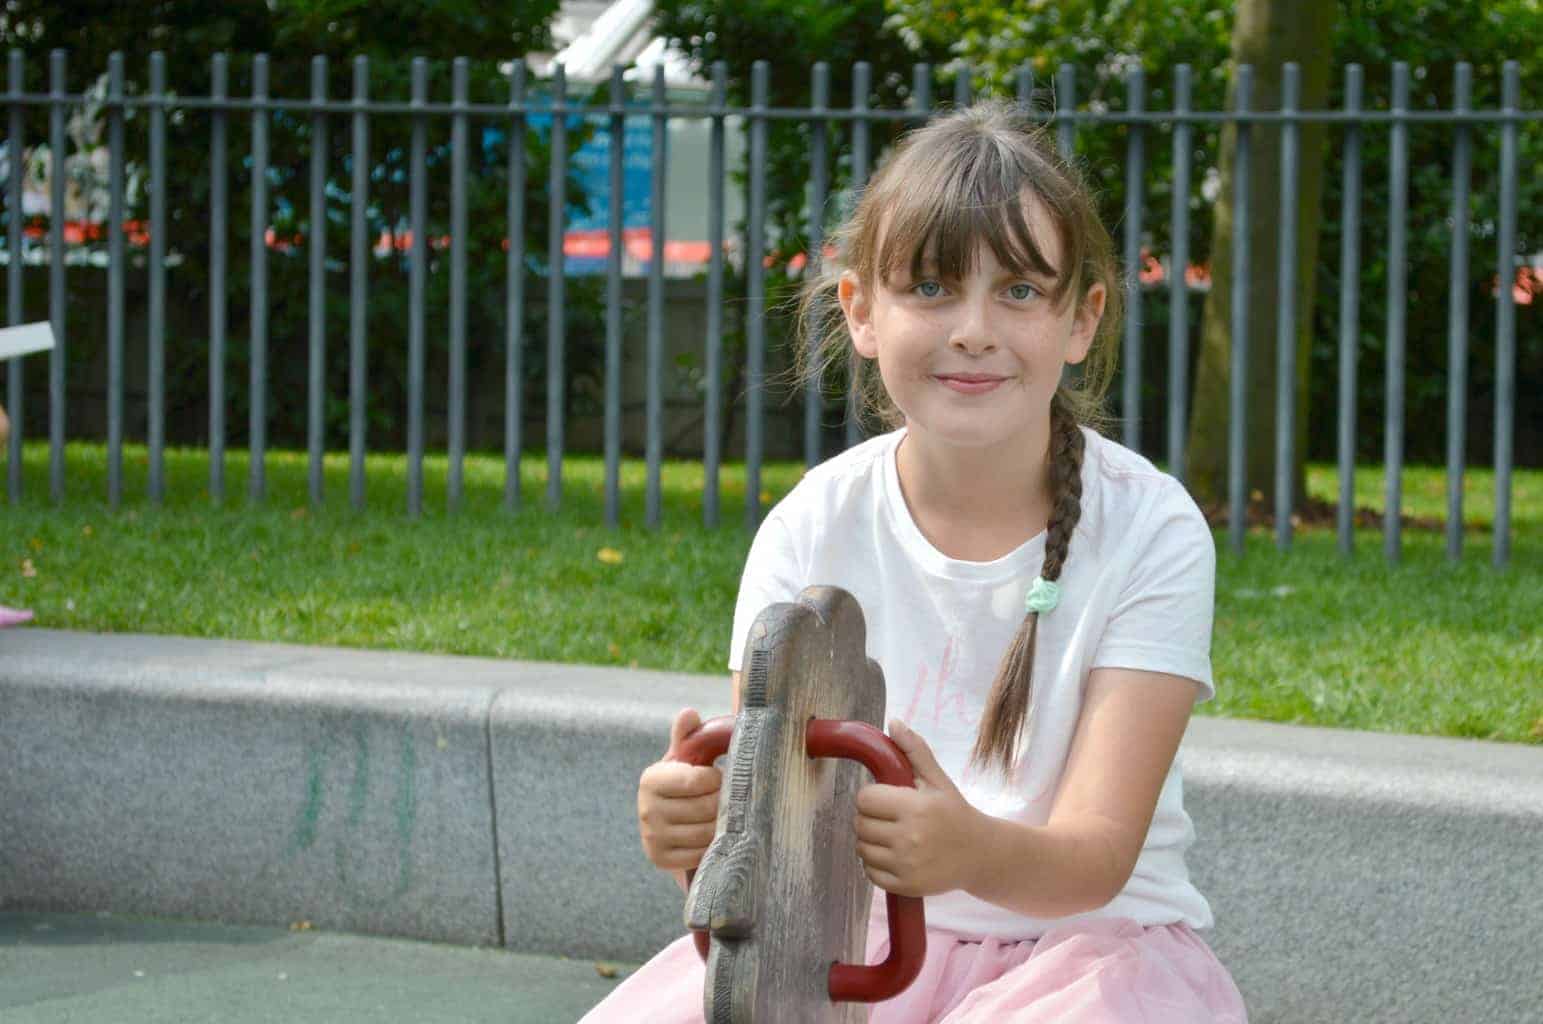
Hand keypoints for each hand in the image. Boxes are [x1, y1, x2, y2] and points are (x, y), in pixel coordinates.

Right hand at [637, 707, 722, 872]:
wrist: (670, 819)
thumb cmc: (683, 781)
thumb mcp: (684, 757)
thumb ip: (687, 735)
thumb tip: (689, 713)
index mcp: (651, 779)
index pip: (697, 780)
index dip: (717, 779)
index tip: (719, 777)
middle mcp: (646, 810)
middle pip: (705, 808)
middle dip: (723, 802)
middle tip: (728, 798)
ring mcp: (652, 838)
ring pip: (705, 833)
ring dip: (722, 825)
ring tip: (724, 815)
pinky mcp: (660, 859)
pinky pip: (699, 854)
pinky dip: (712, 845)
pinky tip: (714, 835)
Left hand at [855, 719, 985, 897]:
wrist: (979, 854)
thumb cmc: (955, 812)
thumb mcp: (938, 780)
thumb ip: (914, 751)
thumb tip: (894, 723)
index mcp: (915, 807)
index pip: (865, 799)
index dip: (872, 796)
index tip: (885, 798)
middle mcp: (909, 837)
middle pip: (860, 824)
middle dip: (869, 818)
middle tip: (888, 817)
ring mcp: (906, 864)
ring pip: (862, 848)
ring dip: (870, 841)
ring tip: (890, 835)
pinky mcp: (905, 885)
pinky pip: (869, 872)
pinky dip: (875, 864)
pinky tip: (893, 854)